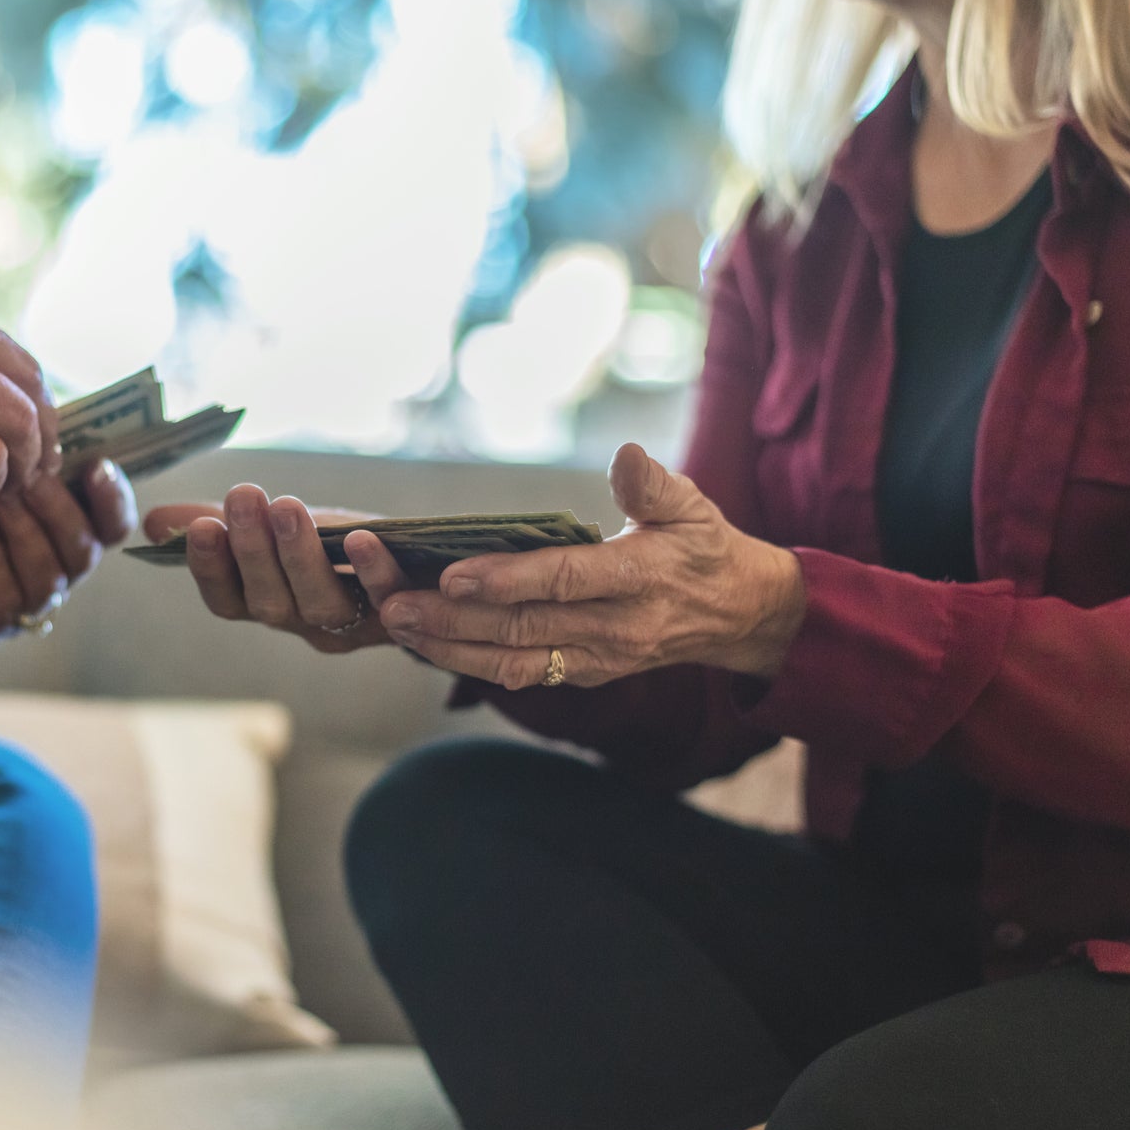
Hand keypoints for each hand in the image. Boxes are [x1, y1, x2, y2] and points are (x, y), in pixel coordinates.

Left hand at [0, 461, 136, 651]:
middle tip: (28, 477)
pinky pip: (7, 599)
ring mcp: (19, 608)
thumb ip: (11, 448)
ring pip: (52, 577)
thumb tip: (42, 401)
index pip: (111, 524)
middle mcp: (49, 573)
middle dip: (61, 510)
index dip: (114, 498)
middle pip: (88, 551)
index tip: (96, 465)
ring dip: (28, 533)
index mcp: (57, 533)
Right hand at [144, 487, 415, 653]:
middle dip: (252, 551)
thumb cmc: (336, 545)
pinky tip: (361, 537)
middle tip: (242, 497)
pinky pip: (386, 599)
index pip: (226, 600)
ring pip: (320, 605)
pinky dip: (373, 571)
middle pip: (269, 603)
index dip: (210, 569)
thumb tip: (154, 521)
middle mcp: (303, 623)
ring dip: (299, 557)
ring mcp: (351, 625)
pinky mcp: (400, 614)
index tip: (201, 527)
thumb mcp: (276, 528)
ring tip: (286, 507)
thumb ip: (220, 524)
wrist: (421, 566)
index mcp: (266, 603)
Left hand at [374, 444, 805, 689]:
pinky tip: (426, 641)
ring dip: (448, 646)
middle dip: (451, 617)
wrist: (737, 615)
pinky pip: (519, 674)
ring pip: (511, 661)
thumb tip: (625, 454)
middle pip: (521, 628)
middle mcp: (614, 629)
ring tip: (396, 624)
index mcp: (640, 580)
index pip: (563, 581)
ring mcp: (596, 659)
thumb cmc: (704, 548)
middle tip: (392, 601)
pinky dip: (468, 660)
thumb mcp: (692, 506)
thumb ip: (654, 484)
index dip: (507, 580)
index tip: (453, 573)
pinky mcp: (582, 674)